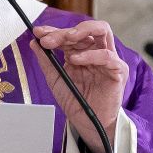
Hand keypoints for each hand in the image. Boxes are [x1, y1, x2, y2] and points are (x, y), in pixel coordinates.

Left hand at [31, 20, 127, 152]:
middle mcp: (96, 51)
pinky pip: (107, 56)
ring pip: (102, 31)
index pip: (70, 34)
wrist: (87, 123)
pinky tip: (75, 59)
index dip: (54, 31)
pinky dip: (91, 55)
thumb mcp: (55, 79)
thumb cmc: (75, 100)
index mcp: (82, 52)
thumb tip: (34, 42)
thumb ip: (46, 60)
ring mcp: (108, 59)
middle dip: (64, 32)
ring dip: (81, 32)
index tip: (38, 32)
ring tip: (64, 40)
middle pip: (84, 30)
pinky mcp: (118, 70)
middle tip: (47, 39)